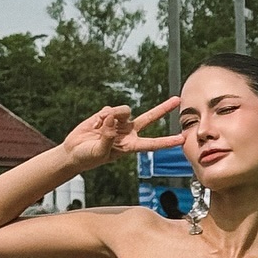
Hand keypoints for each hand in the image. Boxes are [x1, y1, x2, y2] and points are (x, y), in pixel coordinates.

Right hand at [60, 99, 183, 171]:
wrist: (74, 151)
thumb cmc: (89, 157)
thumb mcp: (100, 152)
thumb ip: (108, 137)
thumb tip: (112, 119)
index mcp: (131, 146)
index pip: (153, 143)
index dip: (167, 142)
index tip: (182, 139)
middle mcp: (129, 133)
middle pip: (150, 118)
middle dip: (163, 108)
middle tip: (178, 100)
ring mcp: (119, 123)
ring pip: (124, 110)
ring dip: (113, 115)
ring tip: (100, 127)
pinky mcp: (108, 115)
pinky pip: (109, 109)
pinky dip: (101, 116)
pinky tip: (95, 125)